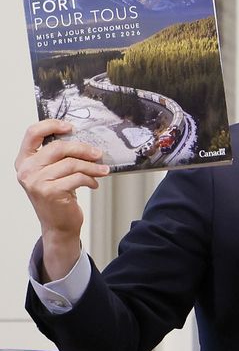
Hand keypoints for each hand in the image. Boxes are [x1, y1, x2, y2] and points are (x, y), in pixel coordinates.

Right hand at [14, 120, 108, 280]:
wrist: (58, 225)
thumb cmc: (57, 197)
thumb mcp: (51, 174)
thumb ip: (57, 157)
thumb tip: (83, 141)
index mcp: (24, 161)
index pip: (32, 133)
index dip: (52, 125)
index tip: (70, 127)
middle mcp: (27, 170)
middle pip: (58, 147)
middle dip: (83, 149)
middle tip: (98, 154)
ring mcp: (36, 181)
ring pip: (71, 163)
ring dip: (92, 166)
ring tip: (102, 171)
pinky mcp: (50, 192)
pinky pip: (77, 178)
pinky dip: (90, 179)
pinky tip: (94, 183)